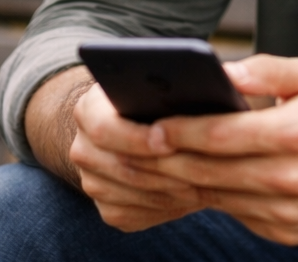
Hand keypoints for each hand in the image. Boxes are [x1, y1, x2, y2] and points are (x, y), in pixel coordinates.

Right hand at [68, 80, 205, 230]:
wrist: (135, 128)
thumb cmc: (157, 99)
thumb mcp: (161, 82)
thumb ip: (177, 82)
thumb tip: (214, 87)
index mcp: (88, 110)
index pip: (104, 129)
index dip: (138, 139)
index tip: (172, 144)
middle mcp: (82, 148)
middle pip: (121, 166)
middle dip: (165, 170)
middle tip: (204, 171)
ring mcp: (92, 182)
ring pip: (132, 195)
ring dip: (170, 192)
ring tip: (206, 184)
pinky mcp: (107, 210)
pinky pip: (137, 215)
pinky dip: (167, 208)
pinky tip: (192, 197)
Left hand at [129, 54, 297, 244]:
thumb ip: (268, 70)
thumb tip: (222, 70)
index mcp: (296, 134)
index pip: (221, 135)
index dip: (179, 131)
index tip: (148, 124)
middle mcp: (290, 178)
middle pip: (208, 171)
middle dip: (162, 159)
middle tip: (129, 147)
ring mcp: (287, 212)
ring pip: (215, 197)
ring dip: (176, 182)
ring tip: (145, 165)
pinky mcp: (286, 233)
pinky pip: (234, 214)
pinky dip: (207, 197)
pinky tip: (185, 181)